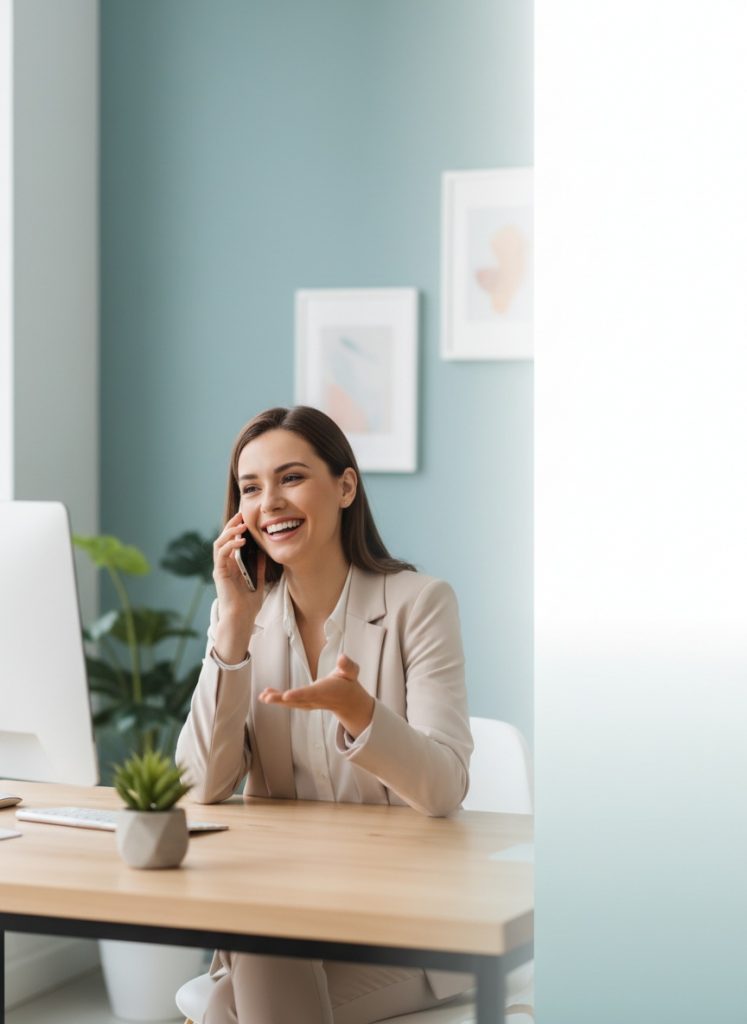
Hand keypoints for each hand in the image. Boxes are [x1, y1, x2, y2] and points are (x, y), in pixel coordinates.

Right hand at [212, 513, 265, 661]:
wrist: (241, 620)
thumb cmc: (248, 606)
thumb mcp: (258, 582)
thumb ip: (258, 567)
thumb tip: (263, 552)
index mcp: (232, 566)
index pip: (232, 542)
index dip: (237, 529)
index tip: (247, 519)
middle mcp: (224, 565)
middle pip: (224, 539)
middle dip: (232, 525)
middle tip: (242, 515)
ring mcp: (220, 569)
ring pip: (219, 543)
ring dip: (229, 532)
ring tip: (241, 525)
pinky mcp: (219, 573)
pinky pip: (221, 555)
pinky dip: (230, 545)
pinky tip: (241, 541)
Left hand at [259, 654, 374, 739]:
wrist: (347, 700)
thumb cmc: (347, 683)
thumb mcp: (351, 672)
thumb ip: (347, 665)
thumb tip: (343, 657)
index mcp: (325, 691)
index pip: (311, 693)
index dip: (298, 694)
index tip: (286, 696)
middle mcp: (315, 699)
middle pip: (296, 700)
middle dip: (281, 700)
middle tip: (266, 698)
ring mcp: (309, 703)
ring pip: (291, 703)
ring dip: (276, 700)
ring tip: (263, 696)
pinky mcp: (304, 703)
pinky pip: (290, 703)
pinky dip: (278, 699)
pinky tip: (266, 695)